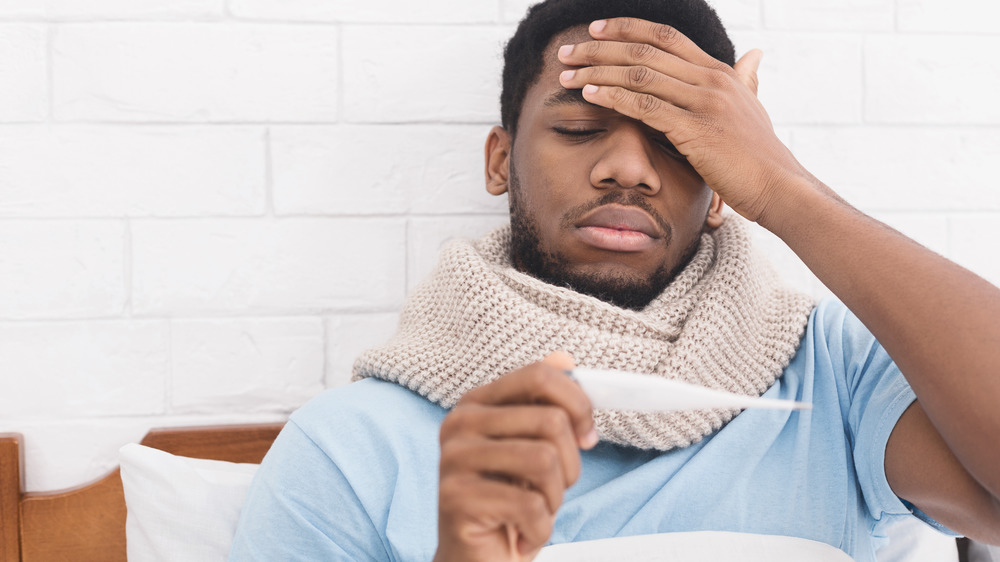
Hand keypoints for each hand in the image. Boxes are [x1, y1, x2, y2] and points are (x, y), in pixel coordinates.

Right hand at [434, 352, 597, 561]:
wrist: (477, 561)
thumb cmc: (509, 503)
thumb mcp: (533, 448)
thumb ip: (545, 404)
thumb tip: (565, 359)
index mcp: (477, 402)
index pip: (539, 376)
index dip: (578, 405)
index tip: (587, 438)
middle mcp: (459, 423)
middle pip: (551, 422)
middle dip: (570, 466)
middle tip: (551, 491)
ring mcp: (453, 459)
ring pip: (545, 462)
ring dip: (555, 499)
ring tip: (536, 513)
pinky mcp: (456, 498)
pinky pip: (531, 505)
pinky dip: (540, 529)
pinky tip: (522, 535)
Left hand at [557, 17, 811, 223]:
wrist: (779, 186)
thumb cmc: (761, 154)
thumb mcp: (753, 107)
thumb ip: (745, 80)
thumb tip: (754, 55)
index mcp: (719, 71)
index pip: (665, 37)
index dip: (628, 29)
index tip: (597, 29)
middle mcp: (710, 79)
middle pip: (644, 51)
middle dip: (600, 49)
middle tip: (567, 52)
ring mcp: (704, 102)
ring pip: (639, 75)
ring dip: (596, 72)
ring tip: (567, 75)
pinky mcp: (695, 129)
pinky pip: (645, 106)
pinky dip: (613, 98)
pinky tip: (589, 96)